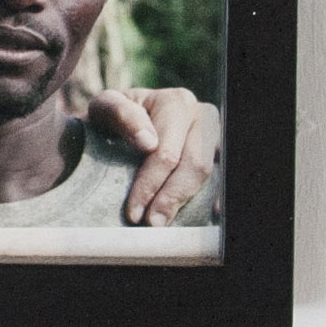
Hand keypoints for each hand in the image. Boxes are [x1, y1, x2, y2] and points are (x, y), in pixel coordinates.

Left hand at [87, 87, 220, 226]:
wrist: (122, 121)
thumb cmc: (113, 117)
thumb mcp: (106, 108)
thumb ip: (120, 114)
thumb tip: (149, 143)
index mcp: (177, 103)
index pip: (166, 152)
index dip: (149, 184)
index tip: (133, 212)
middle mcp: (202, 116)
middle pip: (193, 165)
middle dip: (169, 198)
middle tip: (148, 222)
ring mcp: (213, 135)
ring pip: (206, 173)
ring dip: (183, 201)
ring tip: (160, 221)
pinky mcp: (216, 152)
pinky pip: (220, 178)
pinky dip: (212, 198)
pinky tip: (205, 213)